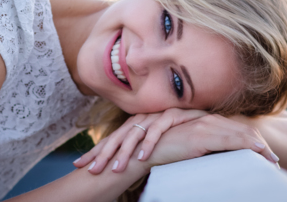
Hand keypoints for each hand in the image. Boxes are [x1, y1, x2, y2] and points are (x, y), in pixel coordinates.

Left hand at [73, 108, 206, 173]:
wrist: (206, 122)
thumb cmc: (179, 136)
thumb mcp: (155, 146)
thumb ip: (139, 152)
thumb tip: (123, 167)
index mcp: (136, 124)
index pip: (112, 138)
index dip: (97, 150)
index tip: (80, 164)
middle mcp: (143, 118)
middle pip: (119, 136)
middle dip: (105, 153)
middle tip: (93, 170)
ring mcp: (156, 115)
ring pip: (135, 133)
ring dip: (126, 151)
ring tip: (116, 168)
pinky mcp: (172, 115)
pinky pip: (157, 130)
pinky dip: (149, 144)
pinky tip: (142, 158)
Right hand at [145, 114, 278, 167]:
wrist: (146, 151)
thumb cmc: (167, 150)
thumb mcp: (190, 147)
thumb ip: (206, 146)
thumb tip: (222, 157)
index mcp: (206, 121)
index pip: (237, 129)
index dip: (253, 141)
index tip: (265, 155)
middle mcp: (207, 120)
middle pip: (242, 130)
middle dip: (260, 145)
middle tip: (274, 160)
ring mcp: (204, 126)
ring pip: (239, 134)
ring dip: (258, 147)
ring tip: (271, 160)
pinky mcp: (200, 135)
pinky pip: (229, 140)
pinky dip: (246, 146)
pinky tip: (258, 151)